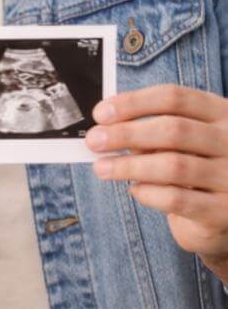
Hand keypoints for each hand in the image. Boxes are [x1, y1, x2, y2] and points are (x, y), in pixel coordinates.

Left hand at [86, 85, 227, 276]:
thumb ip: (154, 131)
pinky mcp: (223, 210)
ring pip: (173, 166)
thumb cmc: (199, 166)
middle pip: (174, 129)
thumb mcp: (185, 141)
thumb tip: (107, 128)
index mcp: (223, 112)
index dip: (134, 103)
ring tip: (102, 168)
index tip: (100, 113)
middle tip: (94, 141)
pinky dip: (148, 193)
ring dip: (129, 166)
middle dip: (126, 134)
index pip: (175, 98)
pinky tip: (135, 190)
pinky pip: (177, 199)